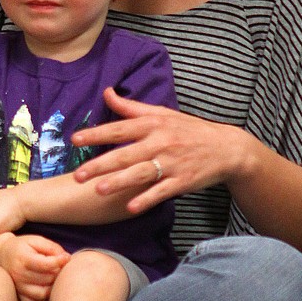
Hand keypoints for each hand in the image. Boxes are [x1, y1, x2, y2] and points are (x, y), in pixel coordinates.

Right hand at [0, 234, 69, 300]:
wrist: (3, 255)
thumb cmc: (23, 247)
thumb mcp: (37, 241)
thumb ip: (52, 248)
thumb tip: (66, 259)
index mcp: (23, 259)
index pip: (46, 265)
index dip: (60, 261)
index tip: (66, 257)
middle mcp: (18, 275)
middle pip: (47, 279)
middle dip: (58, 273)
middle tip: (61, 267)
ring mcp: (18, 288)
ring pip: (43, 294)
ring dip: (53, 287)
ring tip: (54, 277)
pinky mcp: (19, 297)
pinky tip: (47, 289)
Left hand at [71, 87, 246, 214]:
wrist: (226, 148)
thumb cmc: (188, 129)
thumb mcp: (162, 113)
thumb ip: (131, 108)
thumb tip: (107, 92)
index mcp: (153, 124)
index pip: (120, 128)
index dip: (97, 134)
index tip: (75, 140)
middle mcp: (161, 142)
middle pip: (126, 154)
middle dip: (101, 165)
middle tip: (78, 175)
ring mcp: (172, 163)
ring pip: (141, 173)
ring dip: (119, 182)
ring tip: (98, 190)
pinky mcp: (183, 181)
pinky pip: (161, 192)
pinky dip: (146, 199)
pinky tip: (130, 208)